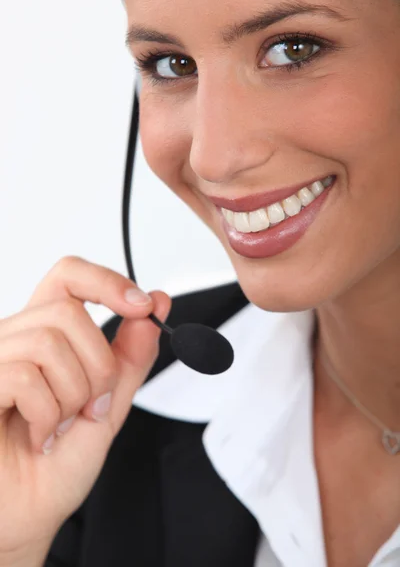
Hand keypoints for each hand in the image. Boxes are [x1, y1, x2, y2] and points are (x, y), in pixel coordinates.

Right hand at [0, 256, 170, 555]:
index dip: (107, 281)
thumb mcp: (108, 405)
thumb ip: (130, 356)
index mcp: (45, 337)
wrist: (24, 517)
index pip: (69, 276)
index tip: (145, 306)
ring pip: (49, 341)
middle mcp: (14, 340)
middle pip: (68, 311)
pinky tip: (40, 436)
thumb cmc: (56, 467)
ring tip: (61, 426)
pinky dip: (46, 414)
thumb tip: (158, 305)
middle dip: (98, 365)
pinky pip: (24, 376)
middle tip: (92, 407)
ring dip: (73, 394)